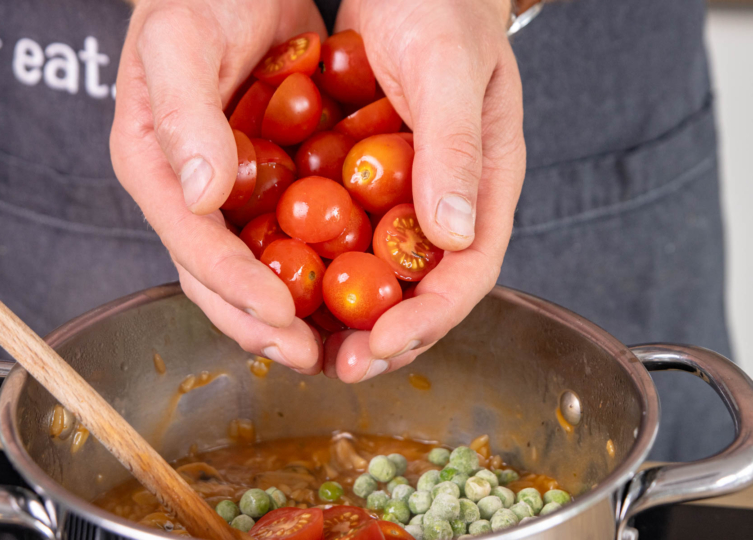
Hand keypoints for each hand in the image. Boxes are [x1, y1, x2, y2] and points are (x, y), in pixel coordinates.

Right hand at [111, 0, 325, 373]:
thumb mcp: (181, 42)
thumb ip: (183, 114)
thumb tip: (200, 193)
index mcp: (153, 166)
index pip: (191, 241)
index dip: (234, 285)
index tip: (282, 313)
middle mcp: (187, 191)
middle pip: (219, 275)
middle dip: (264, 321)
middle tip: (312, 356)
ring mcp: (228, 192)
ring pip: (256, 268)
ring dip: (293, 312)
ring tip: (335, 345)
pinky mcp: (265, 182)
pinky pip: (289, 236)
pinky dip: (316, 267)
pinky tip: (352, 290)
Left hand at [324, 0, 525, 381]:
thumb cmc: (442, 5)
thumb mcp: (448, 69)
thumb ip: (453, 149)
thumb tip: (455, 235)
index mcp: (487, 182)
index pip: (468, 271)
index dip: (429, 318)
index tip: (384, 346)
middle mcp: (450, 199)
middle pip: (425, 288)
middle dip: (387, 336)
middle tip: (342, 367)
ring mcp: (408, 194)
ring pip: (384, 273)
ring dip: (350, 316)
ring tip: (310, 345)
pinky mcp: (371, 182)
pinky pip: (350, 235)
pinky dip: (324, 267)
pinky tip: (289, 285)